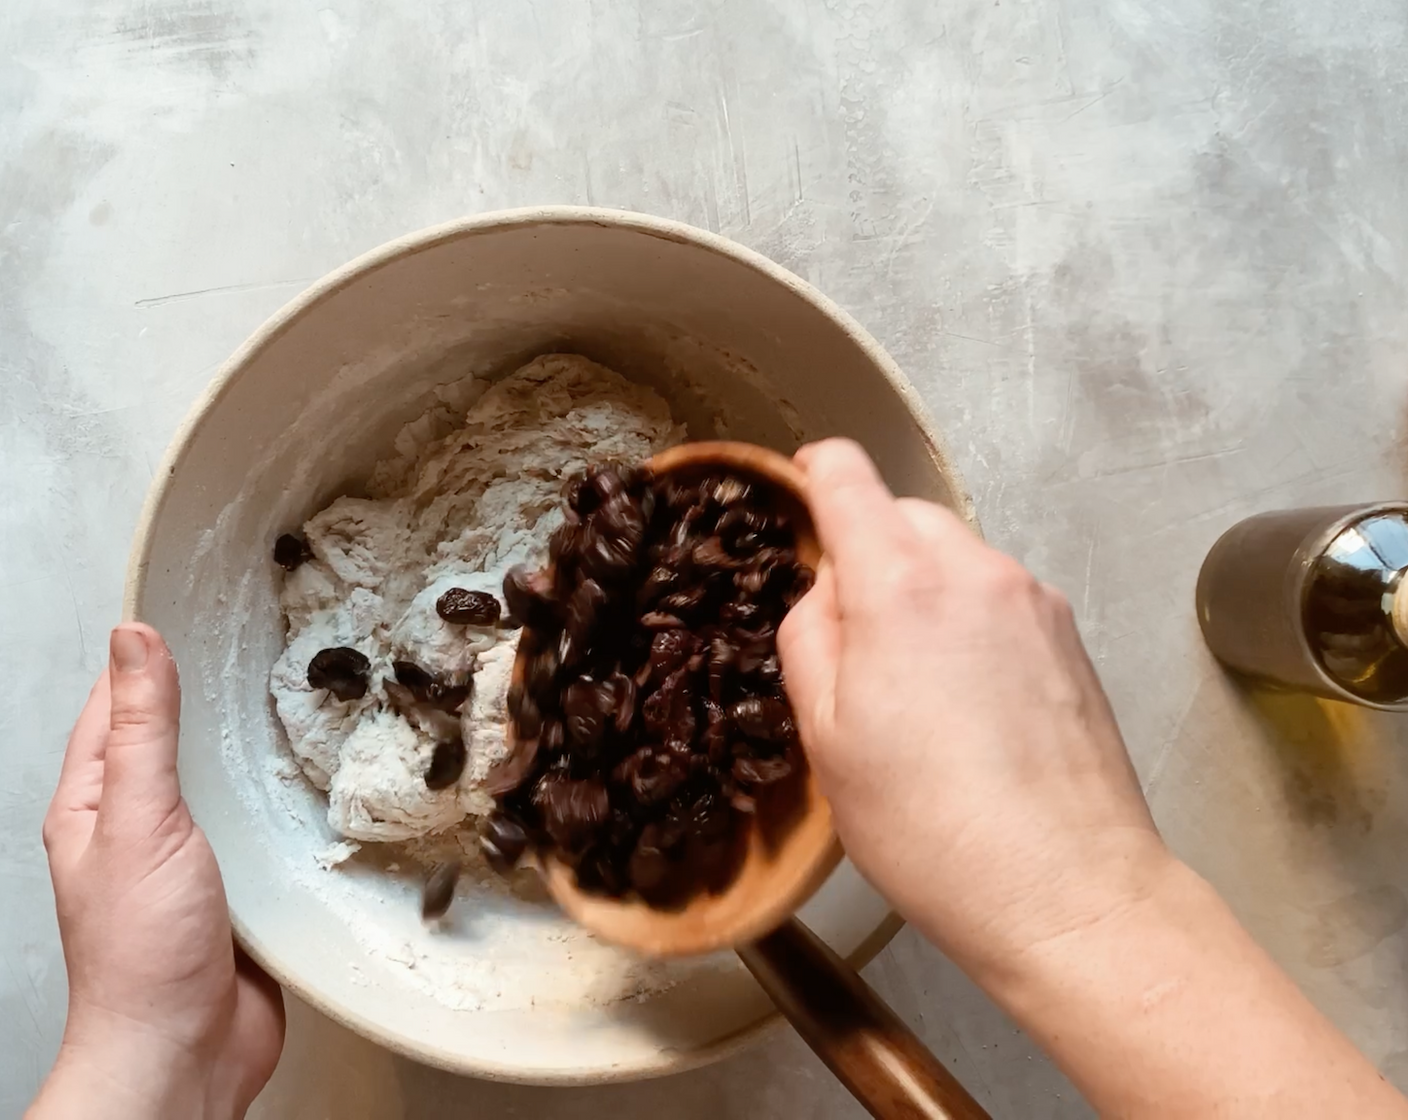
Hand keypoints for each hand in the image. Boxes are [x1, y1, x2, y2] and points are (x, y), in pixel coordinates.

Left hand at [32, 624, 284, 1119]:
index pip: (118, 706)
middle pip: (174, 738)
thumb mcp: (139, 821)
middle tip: (254, 642)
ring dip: (251, 748)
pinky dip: (280, 800)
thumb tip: (133, 641)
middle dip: (210, 693)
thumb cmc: (143, 956)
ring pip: (223, 780)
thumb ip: (144, 731)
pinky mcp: (238, 885)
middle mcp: (141, 824)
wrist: (184, 1052)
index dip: (147, 654)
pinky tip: (307, 784)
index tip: (186, 602)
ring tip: (291, 701)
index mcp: (97, 802)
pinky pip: (258, 825)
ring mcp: (191, 856)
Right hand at [778, 442, 1407, 1116]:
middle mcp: (976, 571)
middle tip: (851, 639)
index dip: (814, 474)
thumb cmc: (931, 827)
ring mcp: (1035, 602)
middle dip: (868, 552)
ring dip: (922, 591)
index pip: (848, 478)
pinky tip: (966, 704)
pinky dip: (969, 622)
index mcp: (901, 585)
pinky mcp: (1071, 639)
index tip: (801, 488)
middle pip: (905, 515)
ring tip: (914, 687)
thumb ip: (809, 637)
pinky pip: (999, 598)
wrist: (1067, 890)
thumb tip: (826, 591)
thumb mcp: (827, 737)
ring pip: (956, 558)